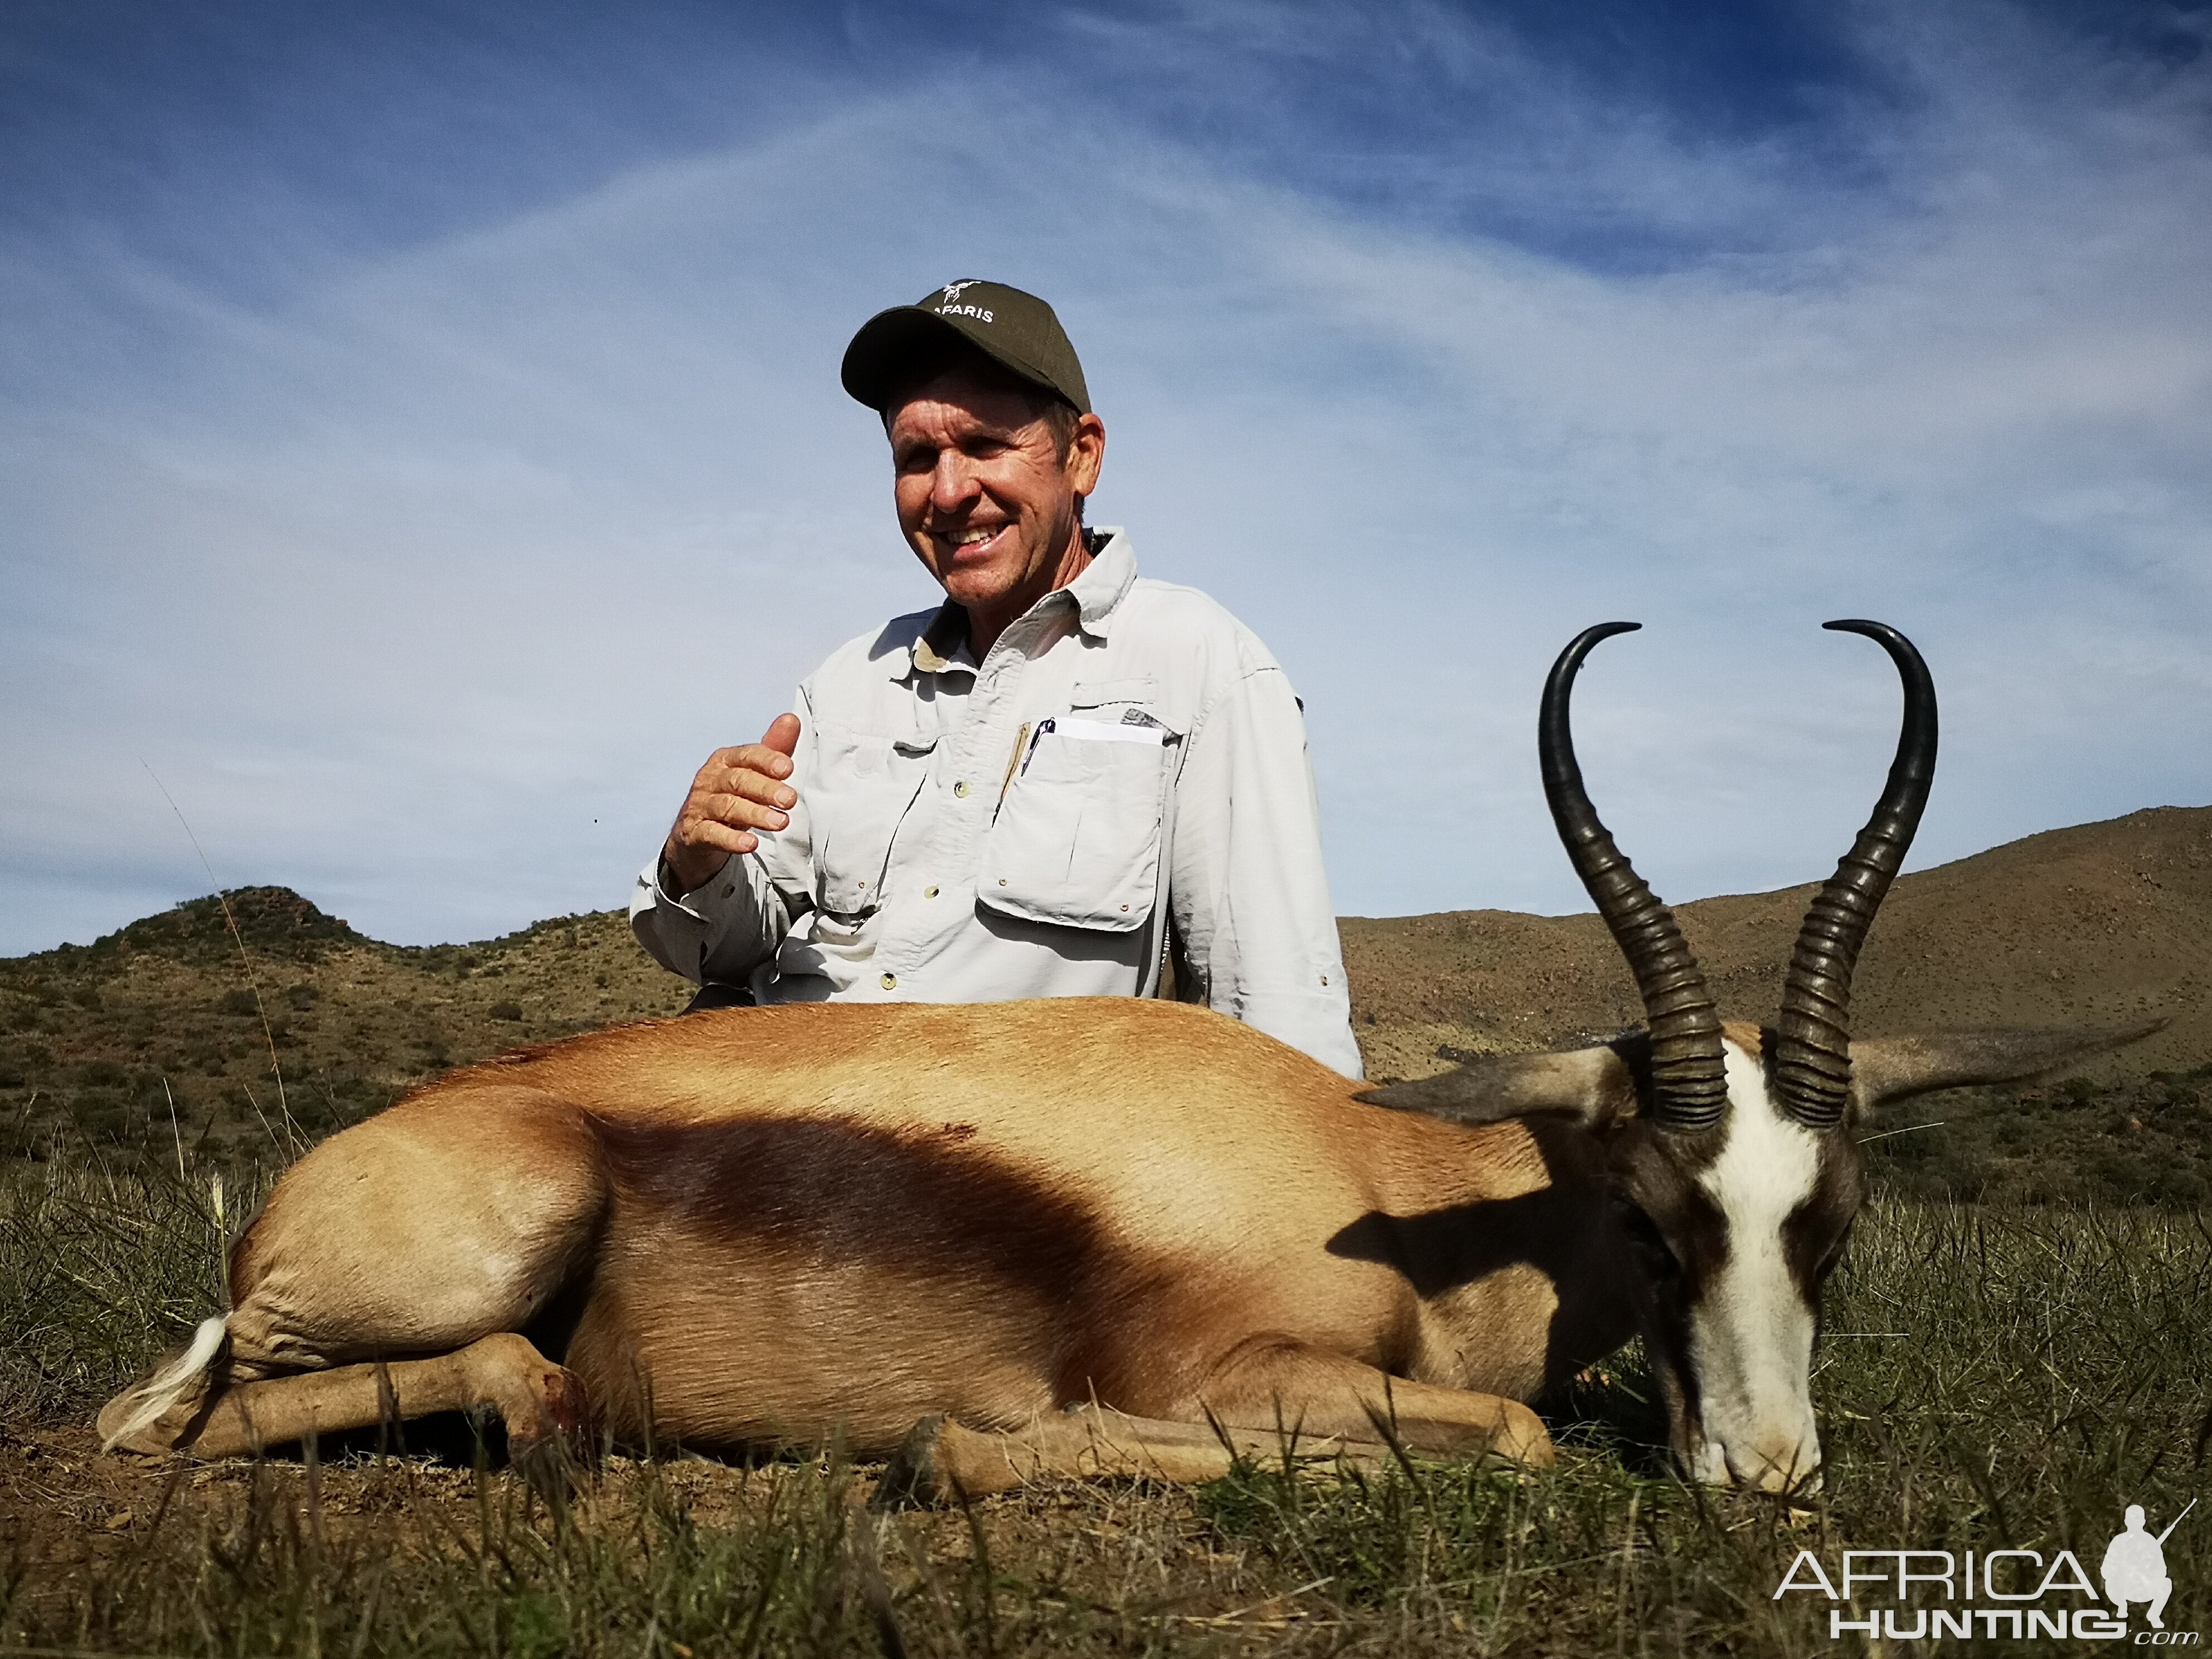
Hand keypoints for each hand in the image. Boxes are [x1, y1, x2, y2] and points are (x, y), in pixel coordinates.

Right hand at [661, 714, 801, 896]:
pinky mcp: (694, 832)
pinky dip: (731, 839)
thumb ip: (773, 750)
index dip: (767, 760)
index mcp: (726, 760)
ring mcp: (700, 806)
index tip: (788, 768)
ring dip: (755, 814)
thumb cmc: (732, 797)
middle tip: (790, 800)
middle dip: (766, 789)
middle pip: (738, 780)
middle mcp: (710, 779)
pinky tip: (751, 844)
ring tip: (780, 823)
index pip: (747, 755)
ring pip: (726, 806)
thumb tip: (792, 719)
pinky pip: (712, 834)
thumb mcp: (752, 774)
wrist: (695, 834)